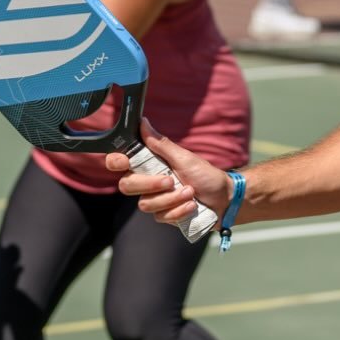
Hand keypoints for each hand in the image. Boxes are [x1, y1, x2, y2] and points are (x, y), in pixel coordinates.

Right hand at [107, 119, 232, 227]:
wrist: (224, 199)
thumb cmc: (206, 175)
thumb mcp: (185, 158)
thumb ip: (162, 145)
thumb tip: (143, 122)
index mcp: (150, 163)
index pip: (120, 162)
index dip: (116, 161)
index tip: (125, 162)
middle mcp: (148, 182)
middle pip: (127, 185)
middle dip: (151, 184)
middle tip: (172, 180)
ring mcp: (155, 200)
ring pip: (145, 204)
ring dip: (172, 199)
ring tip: (191, 193)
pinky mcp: (164, 215)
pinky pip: (160, 217)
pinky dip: (179, 211)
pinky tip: (192, 206)